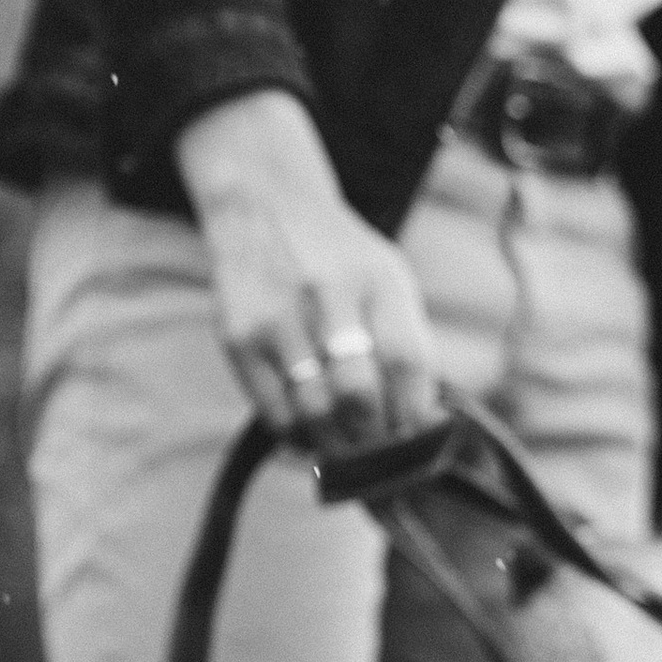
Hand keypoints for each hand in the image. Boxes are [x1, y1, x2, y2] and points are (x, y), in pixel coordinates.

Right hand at [173, 88, 440, 447]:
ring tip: (347, 450)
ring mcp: (277, 316)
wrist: (264, 207)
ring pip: (314, 411)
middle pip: (358, 393)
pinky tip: (310, 434)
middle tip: (379, 454)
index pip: (406, 362)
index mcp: (378, 279)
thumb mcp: (388, 278)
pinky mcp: (237, 337)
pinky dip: (298, 437)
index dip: (415, 414)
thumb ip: (408, 341)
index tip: (416, 440)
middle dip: (375, 439)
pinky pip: (273, 412)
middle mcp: (327, 294)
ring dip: (337, 446)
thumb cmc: (341, 260)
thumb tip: (424, 424)